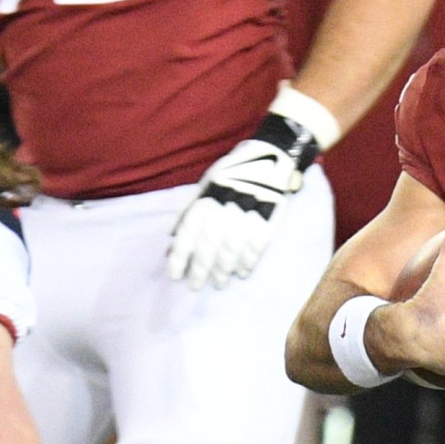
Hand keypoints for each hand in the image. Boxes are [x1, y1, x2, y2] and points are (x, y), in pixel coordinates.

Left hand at [165, 111, 321, 288]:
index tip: (176, 275)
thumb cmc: (234, 172)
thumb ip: (191, 211)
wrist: (271, 157)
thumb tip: (173, 238)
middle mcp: (224, 207)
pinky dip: (248, 262)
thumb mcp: (206, 185)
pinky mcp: (269, 219)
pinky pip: (256, 246)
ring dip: (224, 270)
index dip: (181, 256)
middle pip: (209, 246)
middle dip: (201, 269)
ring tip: (219, 283)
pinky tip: (242, 273)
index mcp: (207, 198)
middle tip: (196, 286)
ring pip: (232, 250)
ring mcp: (248, 214)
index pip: (189, 233)